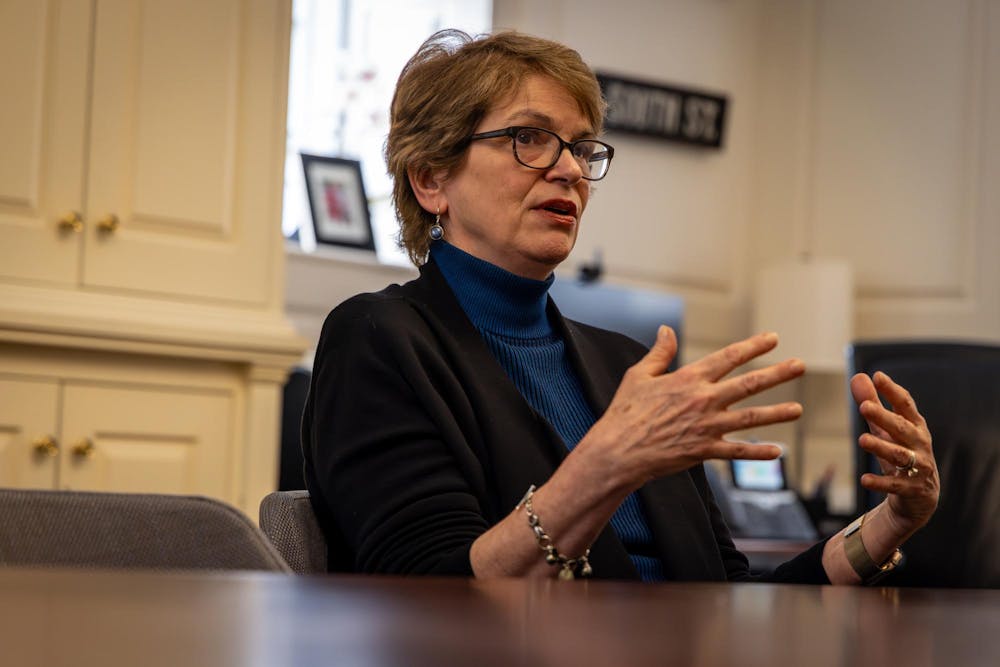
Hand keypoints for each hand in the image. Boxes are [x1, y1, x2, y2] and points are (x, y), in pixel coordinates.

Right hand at [581, 326, 804, 489]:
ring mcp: (707, 426)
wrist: (619, 450)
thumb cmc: (625, 412)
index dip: (752, 347)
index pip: (728, 357)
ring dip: (777, 413)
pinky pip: (736, 451)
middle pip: (748, 384)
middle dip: (777, 374)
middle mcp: (703, 400)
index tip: (772, 339)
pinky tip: (777, 451)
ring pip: (750, 417)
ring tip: (798, 409)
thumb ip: (659, 353)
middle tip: (800, 366)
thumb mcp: (638, 375)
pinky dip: (757, 452)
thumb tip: (666, 330)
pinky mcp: (704, 450)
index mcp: (688, 379)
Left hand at [850, 371, 938, 533]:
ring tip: (862, 440)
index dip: (893, 391)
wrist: (920, 496)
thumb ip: (873, 404)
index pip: (905, 405)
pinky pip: (895, 485)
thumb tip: (857, 377)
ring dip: (880, 447)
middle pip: (902, 428)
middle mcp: (920, 444)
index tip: (878, 376)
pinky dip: (880, 483)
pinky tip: (863, 480)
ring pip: (899, 455)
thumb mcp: (886, 429)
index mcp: (915, 426)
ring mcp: (919, 467)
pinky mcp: (912, 488)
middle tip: (864, 406)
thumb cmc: (901, 453)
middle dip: (884, 417)